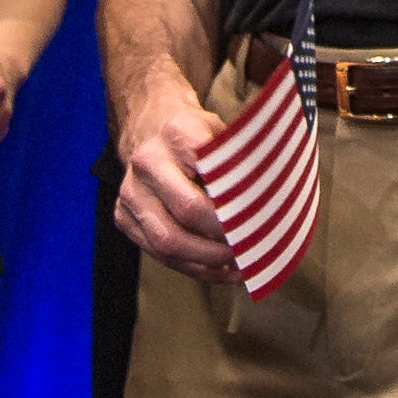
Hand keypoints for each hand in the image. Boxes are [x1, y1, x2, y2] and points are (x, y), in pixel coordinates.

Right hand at [110, 83, 242, 284]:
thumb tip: (274, 201)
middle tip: (250, 249)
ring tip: (238, 267)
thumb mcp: (223, 132)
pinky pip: (159, 255)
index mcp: (177, 133)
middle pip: (186, 214)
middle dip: (222, 240)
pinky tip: (219, 270)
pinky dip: (192, 268)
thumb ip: (242, 161)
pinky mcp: (123, 217)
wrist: (149, 128)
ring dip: (207, 263)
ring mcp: (130, 192)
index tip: (259, 223)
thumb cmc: (196, 134)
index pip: (209, 176)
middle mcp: (147, 162)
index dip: (234, 206)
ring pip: (167, 243)